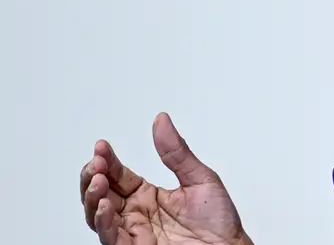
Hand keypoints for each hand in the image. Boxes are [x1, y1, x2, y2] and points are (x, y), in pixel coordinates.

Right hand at [79, 113, 250, 244]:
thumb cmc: (219, 223)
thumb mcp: (200, 179)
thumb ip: (177, 153)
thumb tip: (162, 121)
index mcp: (149, 196)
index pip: (119, 176)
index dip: (107, 161)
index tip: (101, 146)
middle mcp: (137, 214)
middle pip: (101, 194)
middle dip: (93, 176)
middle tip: (96, 162)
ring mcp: (134, 232)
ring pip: (98, 216)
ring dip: (92, 197)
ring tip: (97, 180)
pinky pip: (111, 238)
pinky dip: (104, 222)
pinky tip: (103, 207)